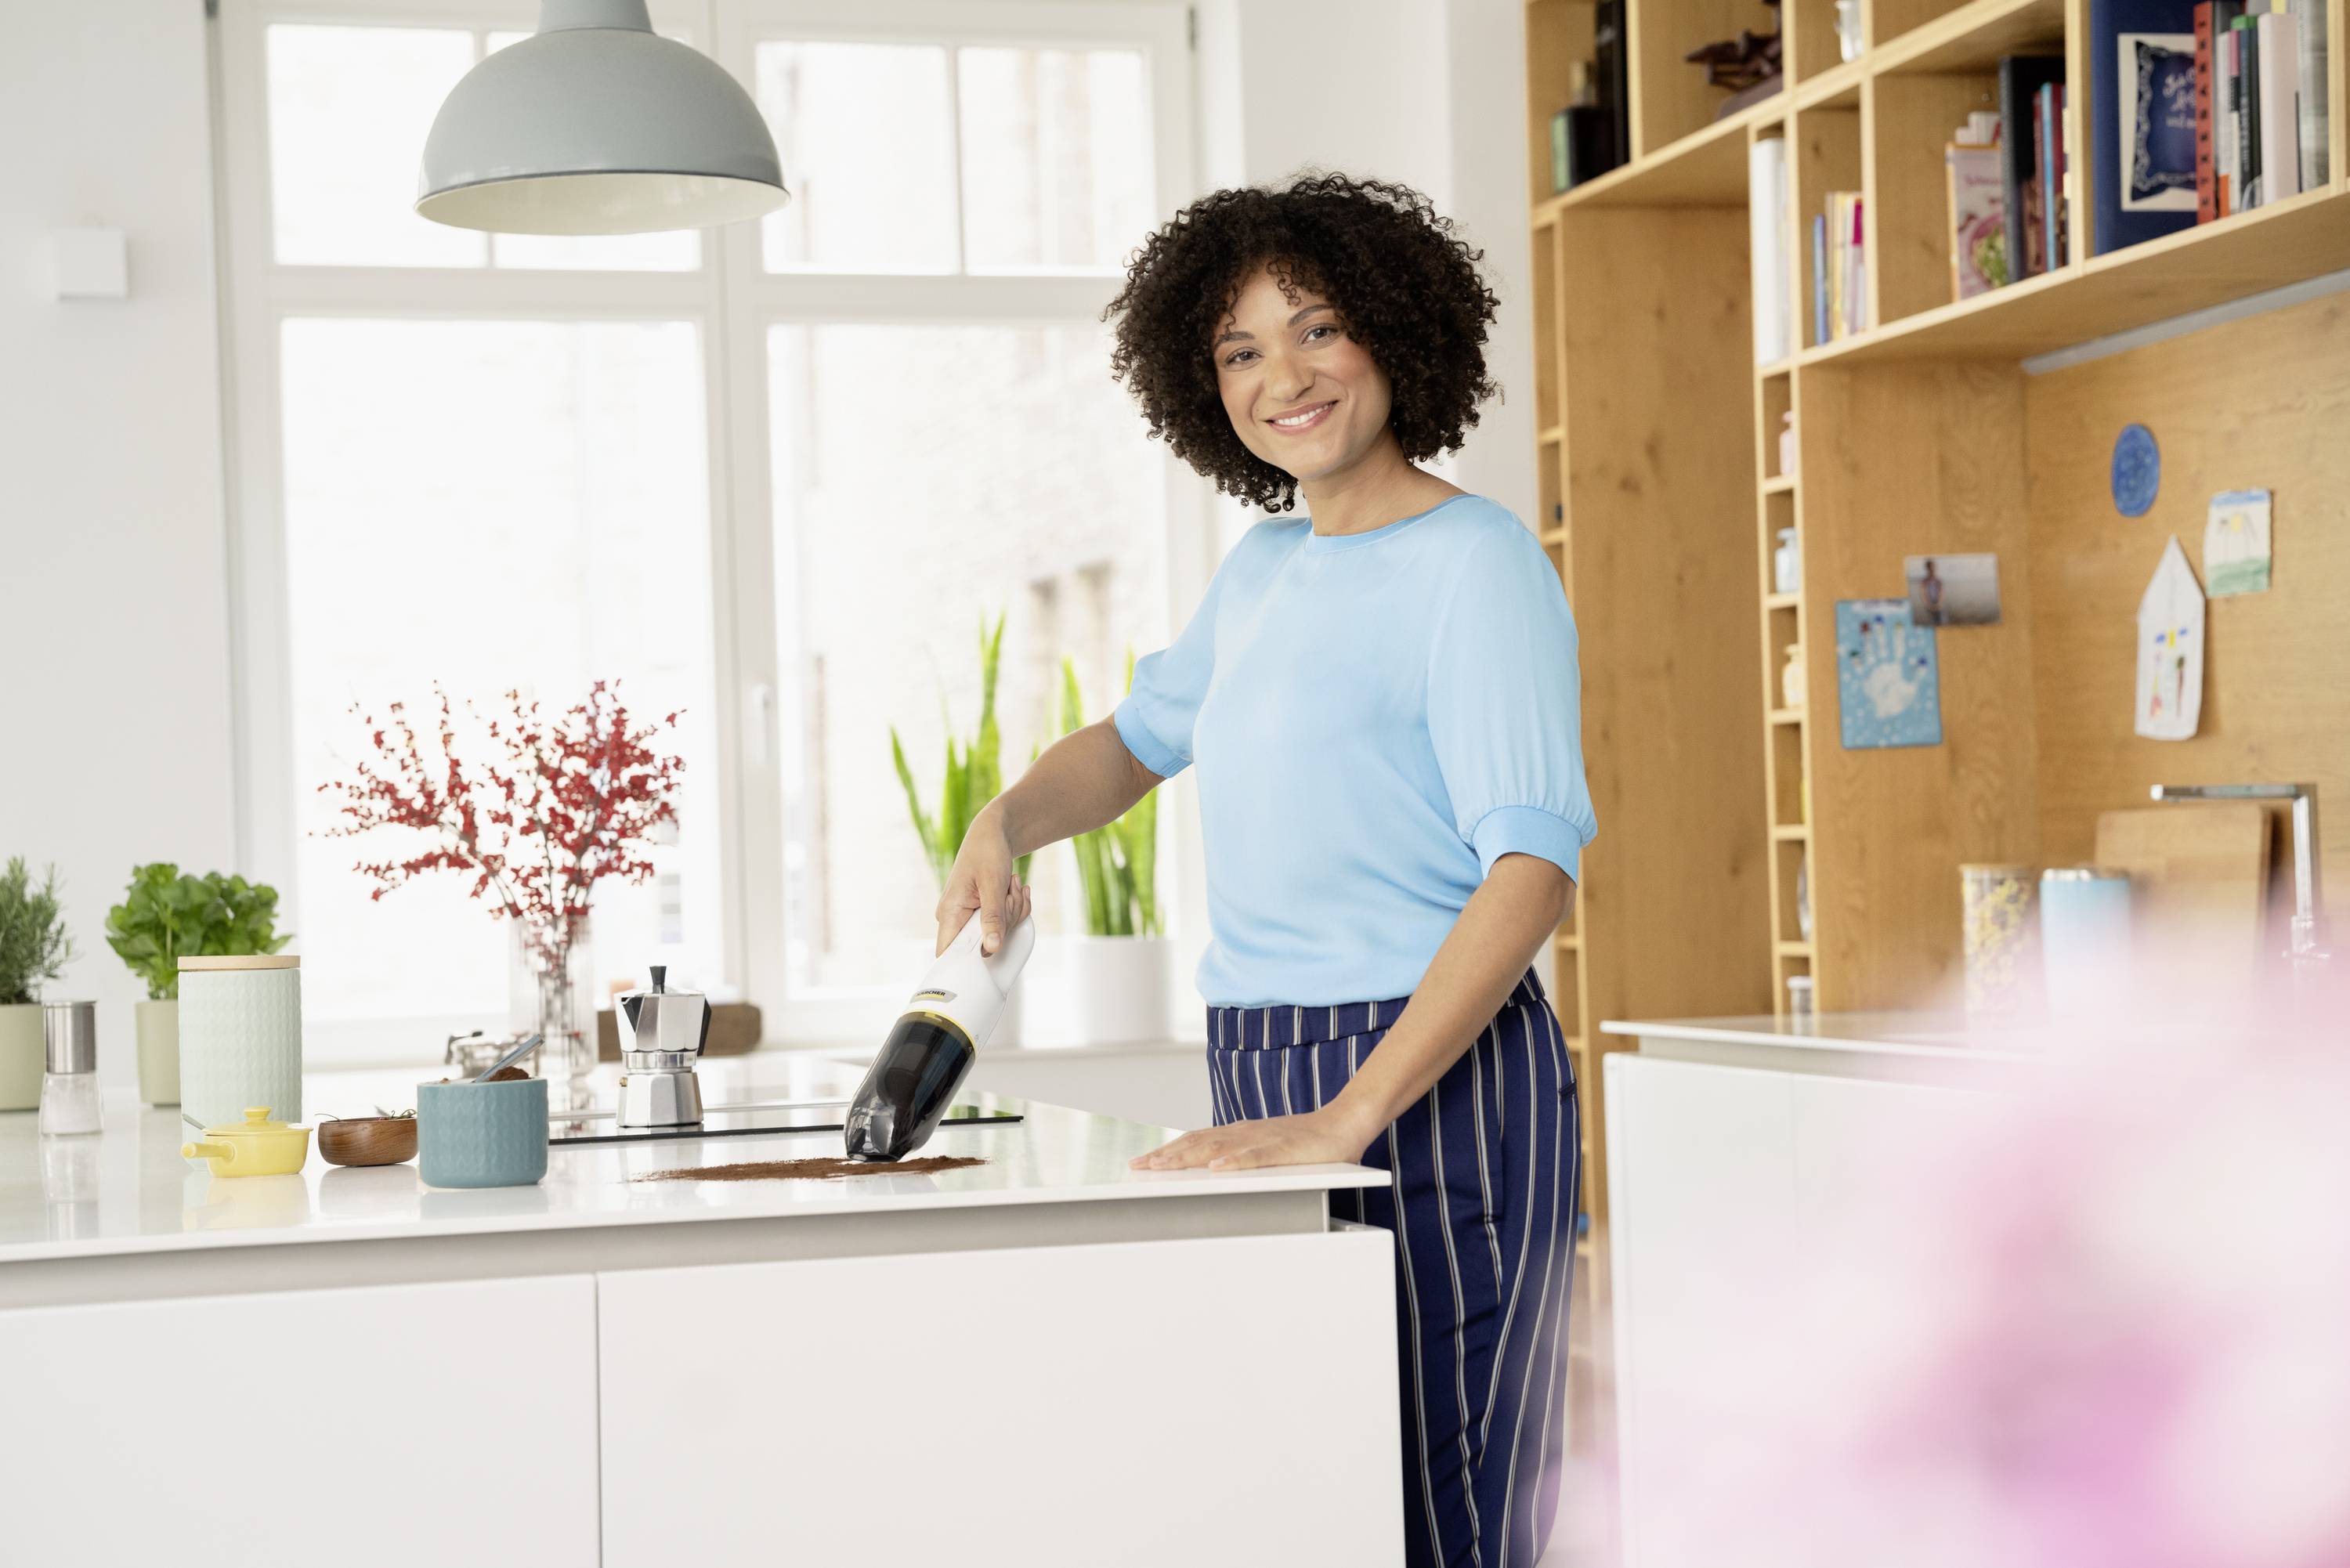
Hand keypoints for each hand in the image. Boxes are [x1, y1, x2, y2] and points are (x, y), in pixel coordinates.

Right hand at [936, 805, 1031, 956]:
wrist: (993, 834)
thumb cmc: (987, 851)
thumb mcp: (992, 883)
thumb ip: (992, 917)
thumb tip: (992, 948)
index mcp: (949, 913)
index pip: (947, 954)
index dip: (968, 960)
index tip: (993, 943)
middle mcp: (955, 918)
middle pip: (982, 945)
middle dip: (1005, 921)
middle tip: (1008, 894)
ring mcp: (969, 917)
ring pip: (998, 935)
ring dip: (1013, 911)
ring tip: (1009, 886)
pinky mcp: (982, 914)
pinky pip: (1004, 925)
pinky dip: (1014, 908)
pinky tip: (1012, 889)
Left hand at [1129, 1103, 1382, 1172]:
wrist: (1344, 1124)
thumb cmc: (1308, 1144)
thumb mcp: (1268, 1152)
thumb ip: (1243, 1160)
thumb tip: (1214, 1173)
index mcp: (1240, 1135)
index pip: (1195, 1142)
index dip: (1167, 1151)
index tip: (1141, 1162)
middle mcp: (1245, 1133)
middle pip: (1197, 1144)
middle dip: (1165, 1156)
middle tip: (1138, 1167)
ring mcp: (1263, 1139)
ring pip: (1218, 1148)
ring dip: (1187, 1157)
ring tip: (1162, 1166)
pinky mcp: (1285, 1149)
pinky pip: (1256, 1156)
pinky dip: (1234, 1162)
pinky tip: (1216, 1168)